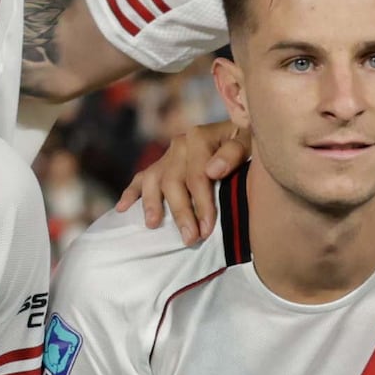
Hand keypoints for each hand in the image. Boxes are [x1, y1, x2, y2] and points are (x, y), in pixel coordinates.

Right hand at [120, 120, 246, 233]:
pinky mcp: (162, 164)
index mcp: (201, 137)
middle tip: (189, 238)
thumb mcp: (251, 142)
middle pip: (173, 181)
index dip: (202, 204)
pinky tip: (122, 209)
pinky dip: (131, 192)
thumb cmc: (250, 144)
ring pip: (154, 180)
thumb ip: (234, 153)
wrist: (243, 135)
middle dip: (181, 212)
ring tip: (153, 225)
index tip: (206, 229)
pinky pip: (142, 177)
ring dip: (152, 204)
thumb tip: (211, 171)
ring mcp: (169, 154)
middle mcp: (180, 144)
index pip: (198, 175)